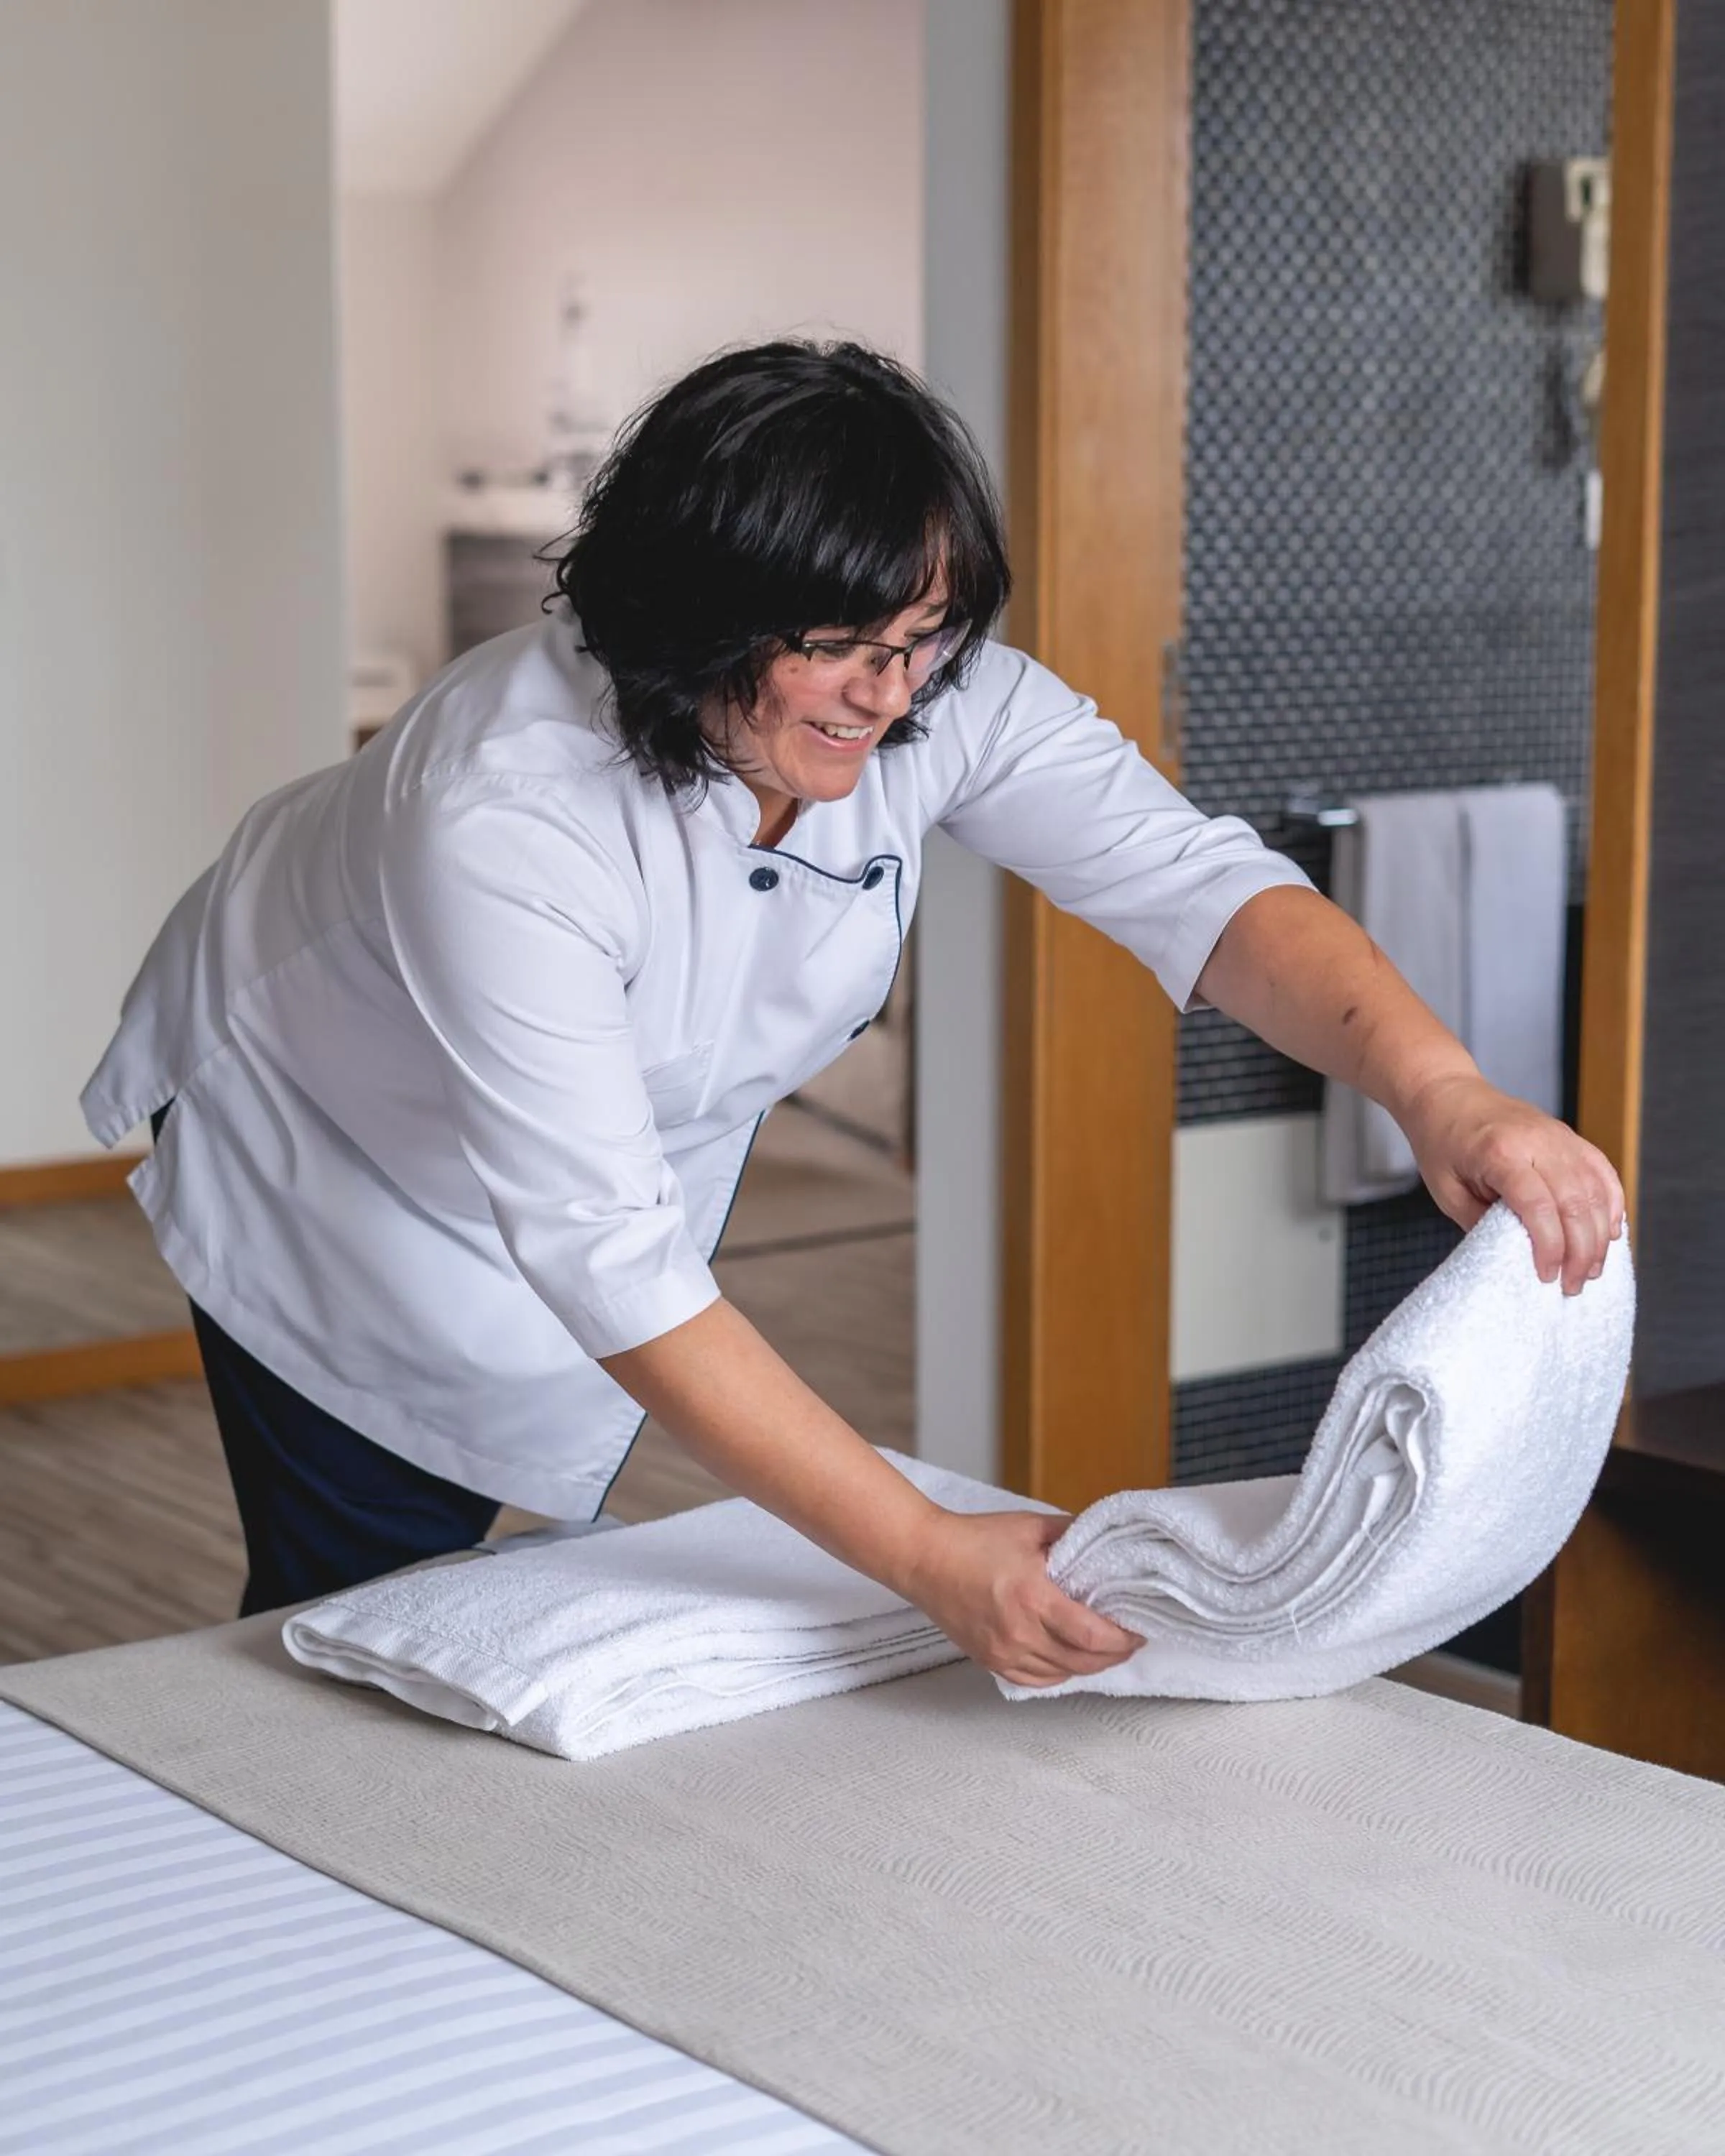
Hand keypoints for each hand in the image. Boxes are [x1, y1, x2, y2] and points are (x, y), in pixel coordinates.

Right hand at [897, 1508, 1141, 1687]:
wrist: (924, 1557)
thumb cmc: (973, 1539)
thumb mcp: (1030, 1527)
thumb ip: (1072, 1533)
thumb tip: (1104, 1540)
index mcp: (1033, 1597)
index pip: (1092, 1635)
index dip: (1123, 1639)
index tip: (1138, 1630)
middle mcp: (1019, 1632)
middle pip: (1083, 1662)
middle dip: (1114, 1655)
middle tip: (1130, 1640)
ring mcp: (1003, 1651)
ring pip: (1062, 1675)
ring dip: (1089, 1665)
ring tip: (1105, 1649)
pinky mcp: (990, 1660)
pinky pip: (1035, 1680)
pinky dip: (1059, 1673)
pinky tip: (1069, 1659)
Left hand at [1400, 1072, 1624, 1294]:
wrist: (1447, 1095)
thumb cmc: (1442, 1145)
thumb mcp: (1446, 1191)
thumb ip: (1480, 1222)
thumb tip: (1518, 1256)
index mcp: (1500, 1152)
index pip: (1537, 1204)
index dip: (1548, 1245)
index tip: (1547, 1276)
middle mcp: (1537, 1141)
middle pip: (1575, 1201)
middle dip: (1579, 1252)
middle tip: (1572, 1286)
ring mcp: (1559, 1136)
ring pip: (1596, 1190)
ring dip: (1599, 1236)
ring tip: (1590, 1270)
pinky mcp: (1569, 1137)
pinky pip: (1602, 1172)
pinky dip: (1611, 1205)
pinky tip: (1608, 1234)